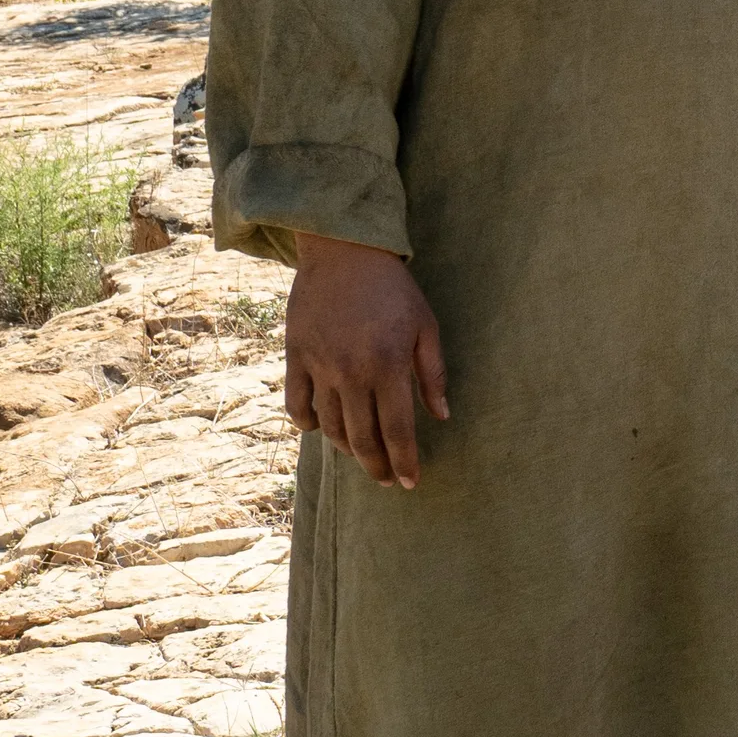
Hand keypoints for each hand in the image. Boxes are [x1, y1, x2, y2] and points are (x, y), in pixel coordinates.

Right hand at [285, 233, 448, 488]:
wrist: (344, 253)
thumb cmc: (393, 290)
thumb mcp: (426, 326)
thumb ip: (433, 373)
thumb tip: (441, 416)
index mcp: (388, 365)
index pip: (397, 429)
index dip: (404, 461)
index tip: (410, 483)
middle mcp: (352, 372)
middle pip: (362, 438)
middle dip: (376, 466)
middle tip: (386, 480)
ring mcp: (320, 367)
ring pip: (330, 427)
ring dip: (347, 448)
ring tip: (362, 455)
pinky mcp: (296, 358)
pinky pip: (296, 406)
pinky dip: (309, 424)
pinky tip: (322, 428)